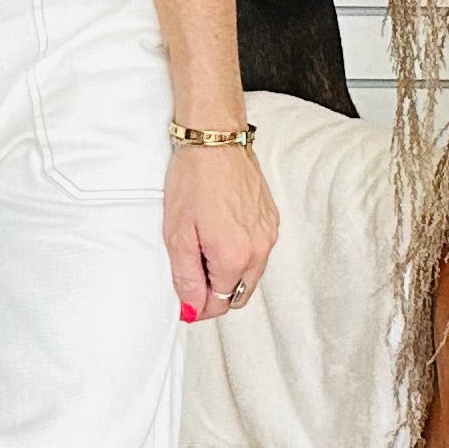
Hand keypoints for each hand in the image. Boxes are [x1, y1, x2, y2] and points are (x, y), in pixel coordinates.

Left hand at [167, 143, 277, 320]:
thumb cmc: (193, 179)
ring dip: (228, 274)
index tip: (185, 299)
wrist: (215, 139)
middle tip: (191, 275)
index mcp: (235, 257)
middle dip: (215, 294)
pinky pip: (258, 251)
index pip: (220, 304)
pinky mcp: (272, 219)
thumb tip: (192, 308)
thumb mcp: (177, 234)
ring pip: (250, 274)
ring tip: (203, 249)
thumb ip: (186, 278)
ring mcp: (269, 234)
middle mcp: (259, 250)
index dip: (199, 307)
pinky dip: (240, 253)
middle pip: (239, 294)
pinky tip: (219, 233)